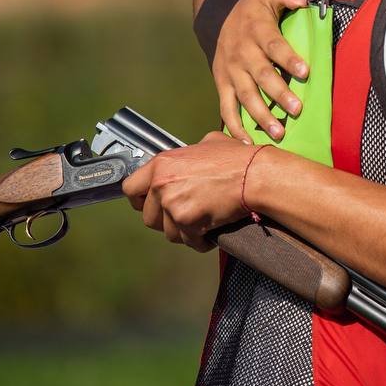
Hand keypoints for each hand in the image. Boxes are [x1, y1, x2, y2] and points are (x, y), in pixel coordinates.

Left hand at [121, 131, 264, 251]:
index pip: (130, 189)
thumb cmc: (237, 158)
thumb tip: (189, 156)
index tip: (152, 205)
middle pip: (148, 217)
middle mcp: (162, 184)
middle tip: (185, 217)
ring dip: (185, 232)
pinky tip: (211, 232)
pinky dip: (201, 241)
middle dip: (166, 221)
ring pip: (168, 233)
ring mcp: (173, 204)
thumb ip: (189, 153)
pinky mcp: (187, 222)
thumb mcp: (208, 143)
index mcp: (162, 164)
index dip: (141, 200)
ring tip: (202, 224)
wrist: (255, 175)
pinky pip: (189, 241)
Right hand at [213, 0, 309, 141]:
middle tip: (297, 109)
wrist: (218, 17)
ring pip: (245, 96)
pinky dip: (234, 126)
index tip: (305, 72)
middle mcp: (241, 53)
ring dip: (261, 116)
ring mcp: (230, 71)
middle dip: (278, 93)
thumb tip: (303, 0)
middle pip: (260, 75)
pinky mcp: (222, 84)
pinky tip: (248, 142)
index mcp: (256, 31)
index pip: (274, 45)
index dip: (289, 58)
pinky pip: (226, 107)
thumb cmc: (254, 10)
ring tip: (279, 133)